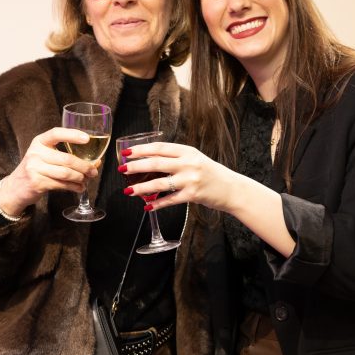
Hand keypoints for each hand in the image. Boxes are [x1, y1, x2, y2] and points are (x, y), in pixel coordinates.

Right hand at [0, 128, 100, 216]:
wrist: (15, 187)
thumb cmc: (37, 168)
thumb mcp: (46, 156)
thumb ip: (67, 155)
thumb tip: (96, 161)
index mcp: (39, 142)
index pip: (56, 134)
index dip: (72, 135)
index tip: (87, 138)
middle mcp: (36, 153)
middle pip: (67, 159)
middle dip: (84, 166)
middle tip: (94, 171)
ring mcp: (35, 168)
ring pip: (66, 173)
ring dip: (80, 178)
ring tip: (87, 180)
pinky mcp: (37, 183)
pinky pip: (61, 184)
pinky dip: (74, 187)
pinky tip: (79, 188)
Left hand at [118, 142, 235, 212]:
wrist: (232, 189)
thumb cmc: (211, 174)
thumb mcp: (195, 160)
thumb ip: (176, 159)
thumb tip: (149, 163)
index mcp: (188, 151)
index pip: (160, 147)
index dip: (141, 149)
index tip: (127, 152)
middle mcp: (189, 163)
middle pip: (156, 163)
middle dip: (136, 166)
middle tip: (122, 169)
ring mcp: (191, 179)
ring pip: (160, 182)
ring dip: (141, 187)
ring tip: (128, 190)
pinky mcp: (193, 195)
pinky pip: (170, 200)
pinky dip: (157, 204)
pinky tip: (147, 206)